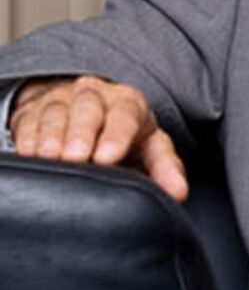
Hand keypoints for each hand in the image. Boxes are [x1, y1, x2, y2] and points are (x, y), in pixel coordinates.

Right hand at [9, 76, 188, 201]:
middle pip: (89, 109)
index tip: (108, 157)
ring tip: (51, 156)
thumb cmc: (123, 135)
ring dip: (53, 136)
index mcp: (129, 104)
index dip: (117, 135)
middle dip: (82, 133)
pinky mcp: (34, 111)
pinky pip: (29, 120)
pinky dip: (29, 136)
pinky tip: (31, 151)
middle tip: (76, 156)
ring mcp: (63, 100)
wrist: (87, 108)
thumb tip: (178, 193)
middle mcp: (97, 96)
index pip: (126, 116)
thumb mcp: (149, 147)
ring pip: (57, 112)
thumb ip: (165, 168)